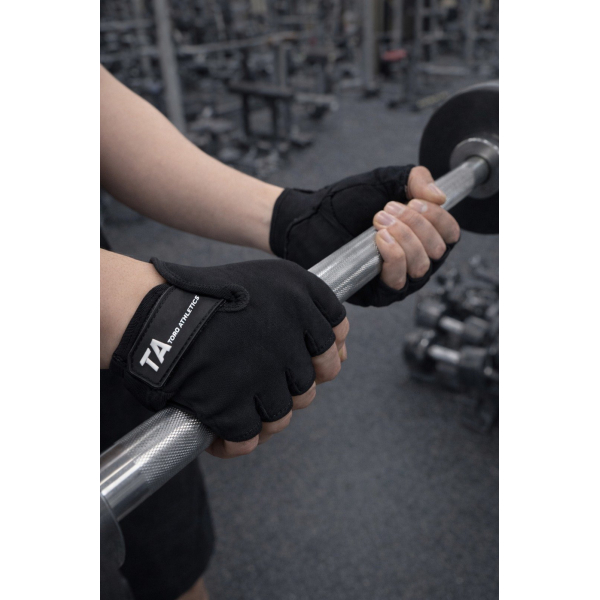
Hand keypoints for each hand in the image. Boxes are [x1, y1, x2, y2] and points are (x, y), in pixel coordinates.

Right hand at [108, 258, 348, 457]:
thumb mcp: (267, 282)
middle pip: (310, 384)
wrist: (149, 312)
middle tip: (257, 379)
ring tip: (236, 402)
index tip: (298, 358)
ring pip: (282, 415)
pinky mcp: (230, 405)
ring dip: (261, 415)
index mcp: (299, 298)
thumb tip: (342, 352)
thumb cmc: (207, 297)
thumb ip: (307, 310)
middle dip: (287, 386)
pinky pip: (247, 439)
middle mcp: (287, 333)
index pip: (335, 339)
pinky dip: (232, 441)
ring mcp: (260, 372)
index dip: (321, 355)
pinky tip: (218, 430)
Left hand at [269, 165, 459, 306]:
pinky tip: (379, 239)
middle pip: (438, 250)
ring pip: (422, 267)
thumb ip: (416, 180)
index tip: (414, 201)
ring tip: (377, 221)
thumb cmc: (346, 202)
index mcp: (422, 235)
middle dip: (416, 225)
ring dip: (404, 238)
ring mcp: (398, 278)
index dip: (438, 218)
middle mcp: (415, 260)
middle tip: (386, 210)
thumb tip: (441, 198)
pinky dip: (394, 255)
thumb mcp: (386, 181)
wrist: (310, 218)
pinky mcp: (378, 294)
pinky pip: (399, 281)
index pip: (450, 234)